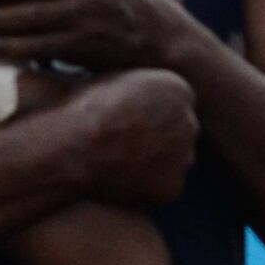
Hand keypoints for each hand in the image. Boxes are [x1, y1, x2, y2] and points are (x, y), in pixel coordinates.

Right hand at [42, 68, 200, 210]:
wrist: (74, 146)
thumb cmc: (86, 109)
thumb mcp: (116, 78)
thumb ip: (141, 86)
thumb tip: (142, 94)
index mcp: (179, 90)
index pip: (178, 104)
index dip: (155, 113)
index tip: (135, 121)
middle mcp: (189, 122)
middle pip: (181, 131)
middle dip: (163, 137)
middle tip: (130, 143)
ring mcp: (184, 156)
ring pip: (178, 160)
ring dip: (159, 161)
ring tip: (124, 161)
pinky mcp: (173, 186)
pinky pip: (167, 186)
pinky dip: (151, 186)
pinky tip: (125, 179)